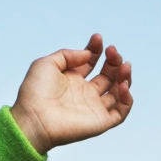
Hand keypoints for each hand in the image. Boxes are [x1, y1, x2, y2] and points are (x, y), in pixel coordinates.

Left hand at [9, 33, 132, 154]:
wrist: (33, 118)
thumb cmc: (35, 92)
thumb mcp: (47, 63)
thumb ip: (68, 55)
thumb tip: (88, 54)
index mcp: (72, 79)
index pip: (91, 61)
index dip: (96, 49)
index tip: (98, 38)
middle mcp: (85, 92)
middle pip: (107, 74)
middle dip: (113, 60)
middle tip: (112, 50)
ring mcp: (93, 107)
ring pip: (118, 91)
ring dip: (124, 76)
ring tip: (124, 64)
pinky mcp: (100, 121)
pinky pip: (121, 112)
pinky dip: (127, 99)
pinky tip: (122, 85)